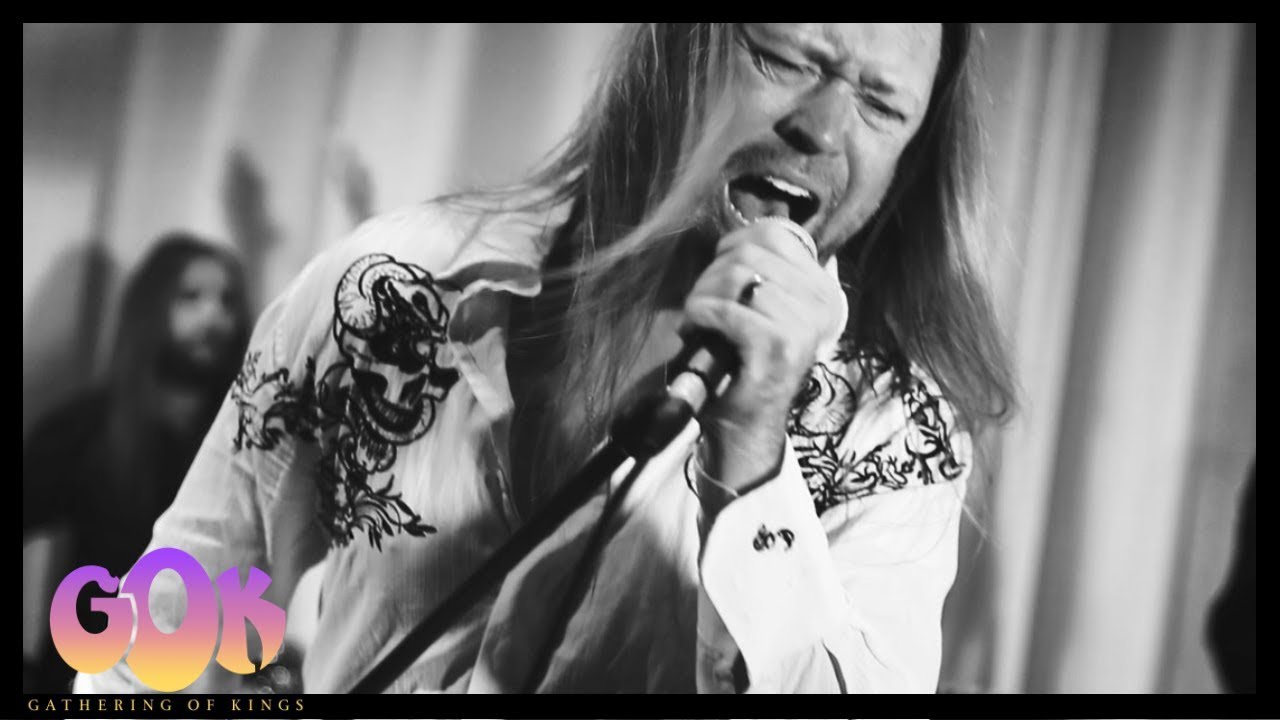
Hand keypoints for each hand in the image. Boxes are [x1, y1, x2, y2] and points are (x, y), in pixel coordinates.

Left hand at [681, 219, 844, 493]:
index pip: (776, 234)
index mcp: (823, 290)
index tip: (719, 270)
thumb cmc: (745, 362)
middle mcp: (823, 304)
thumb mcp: (762, 309)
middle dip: (712, 275)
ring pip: (737, 278)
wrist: (745, 423)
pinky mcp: (779, 345)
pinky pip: (728, 309)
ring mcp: (804, 325)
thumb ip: (764, 270)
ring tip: (698, 319)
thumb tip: (742, 231)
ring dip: (703, 296)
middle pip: (751, 253)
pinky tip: (695, 329)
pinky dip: (701, 315)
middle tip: (702, 304)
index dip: (735, 244)